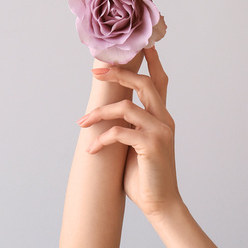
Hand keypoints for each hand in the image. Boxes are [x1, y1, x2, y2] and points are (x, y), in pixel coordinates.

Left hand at [79, 47, 179, 217]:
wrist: (160, 204)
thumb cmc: (144, 175)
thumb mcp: (135, 144)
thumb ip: (129, 125)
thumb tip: (108, 111)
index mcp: (163, 117)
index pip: (160, 81)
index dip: (152, 60)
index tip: (141, 43)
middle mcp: (165, 119)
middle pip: (144, 83)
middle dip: (118, 73)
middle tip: (95, 71)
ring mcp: (161, 131)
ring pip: (126, 106)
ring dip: (99, 113)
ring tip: (82, 122)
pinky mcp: (152, 145)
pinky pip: (120, 132)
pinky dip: (102, 138)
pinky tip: (91, 149)